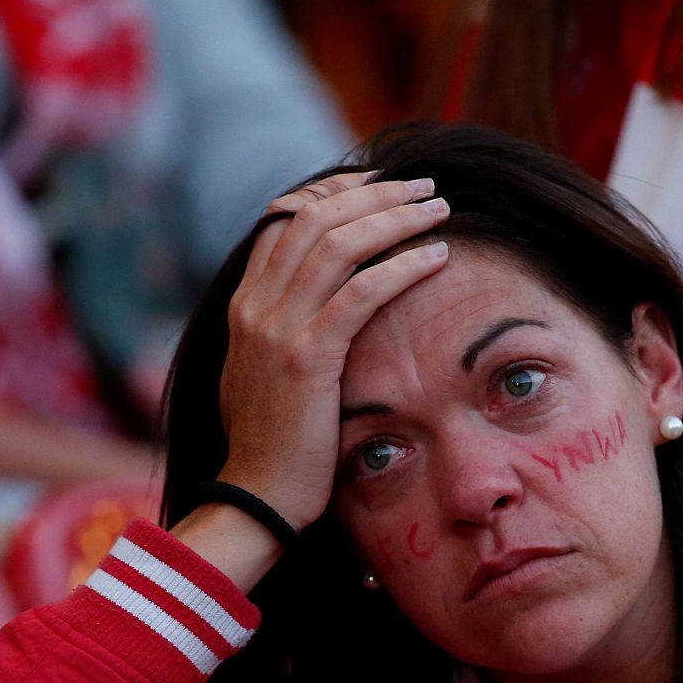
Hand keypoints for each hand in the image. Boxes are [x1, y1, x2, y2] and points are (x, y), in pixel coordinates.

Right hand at [217, 172, 451, 530]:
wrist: (256, 498)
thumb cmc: (272, 447)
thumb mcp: (265, 376)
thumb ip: (281, 335)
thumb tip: (315, 312)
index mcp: (244, 306)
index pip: (283, 219)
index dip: (332, 190)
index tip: (376, 183)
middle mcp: (255, 307)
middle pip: (314, 217)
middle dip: (373, 193)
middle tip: (421, 185)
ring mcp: (276, 329)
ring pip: (339, 242)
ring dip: (395, 217)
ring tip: (439, 209)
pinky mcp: (307, 357)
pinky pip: (361, 292)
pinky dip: (402, 267)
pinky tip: (437, 257)